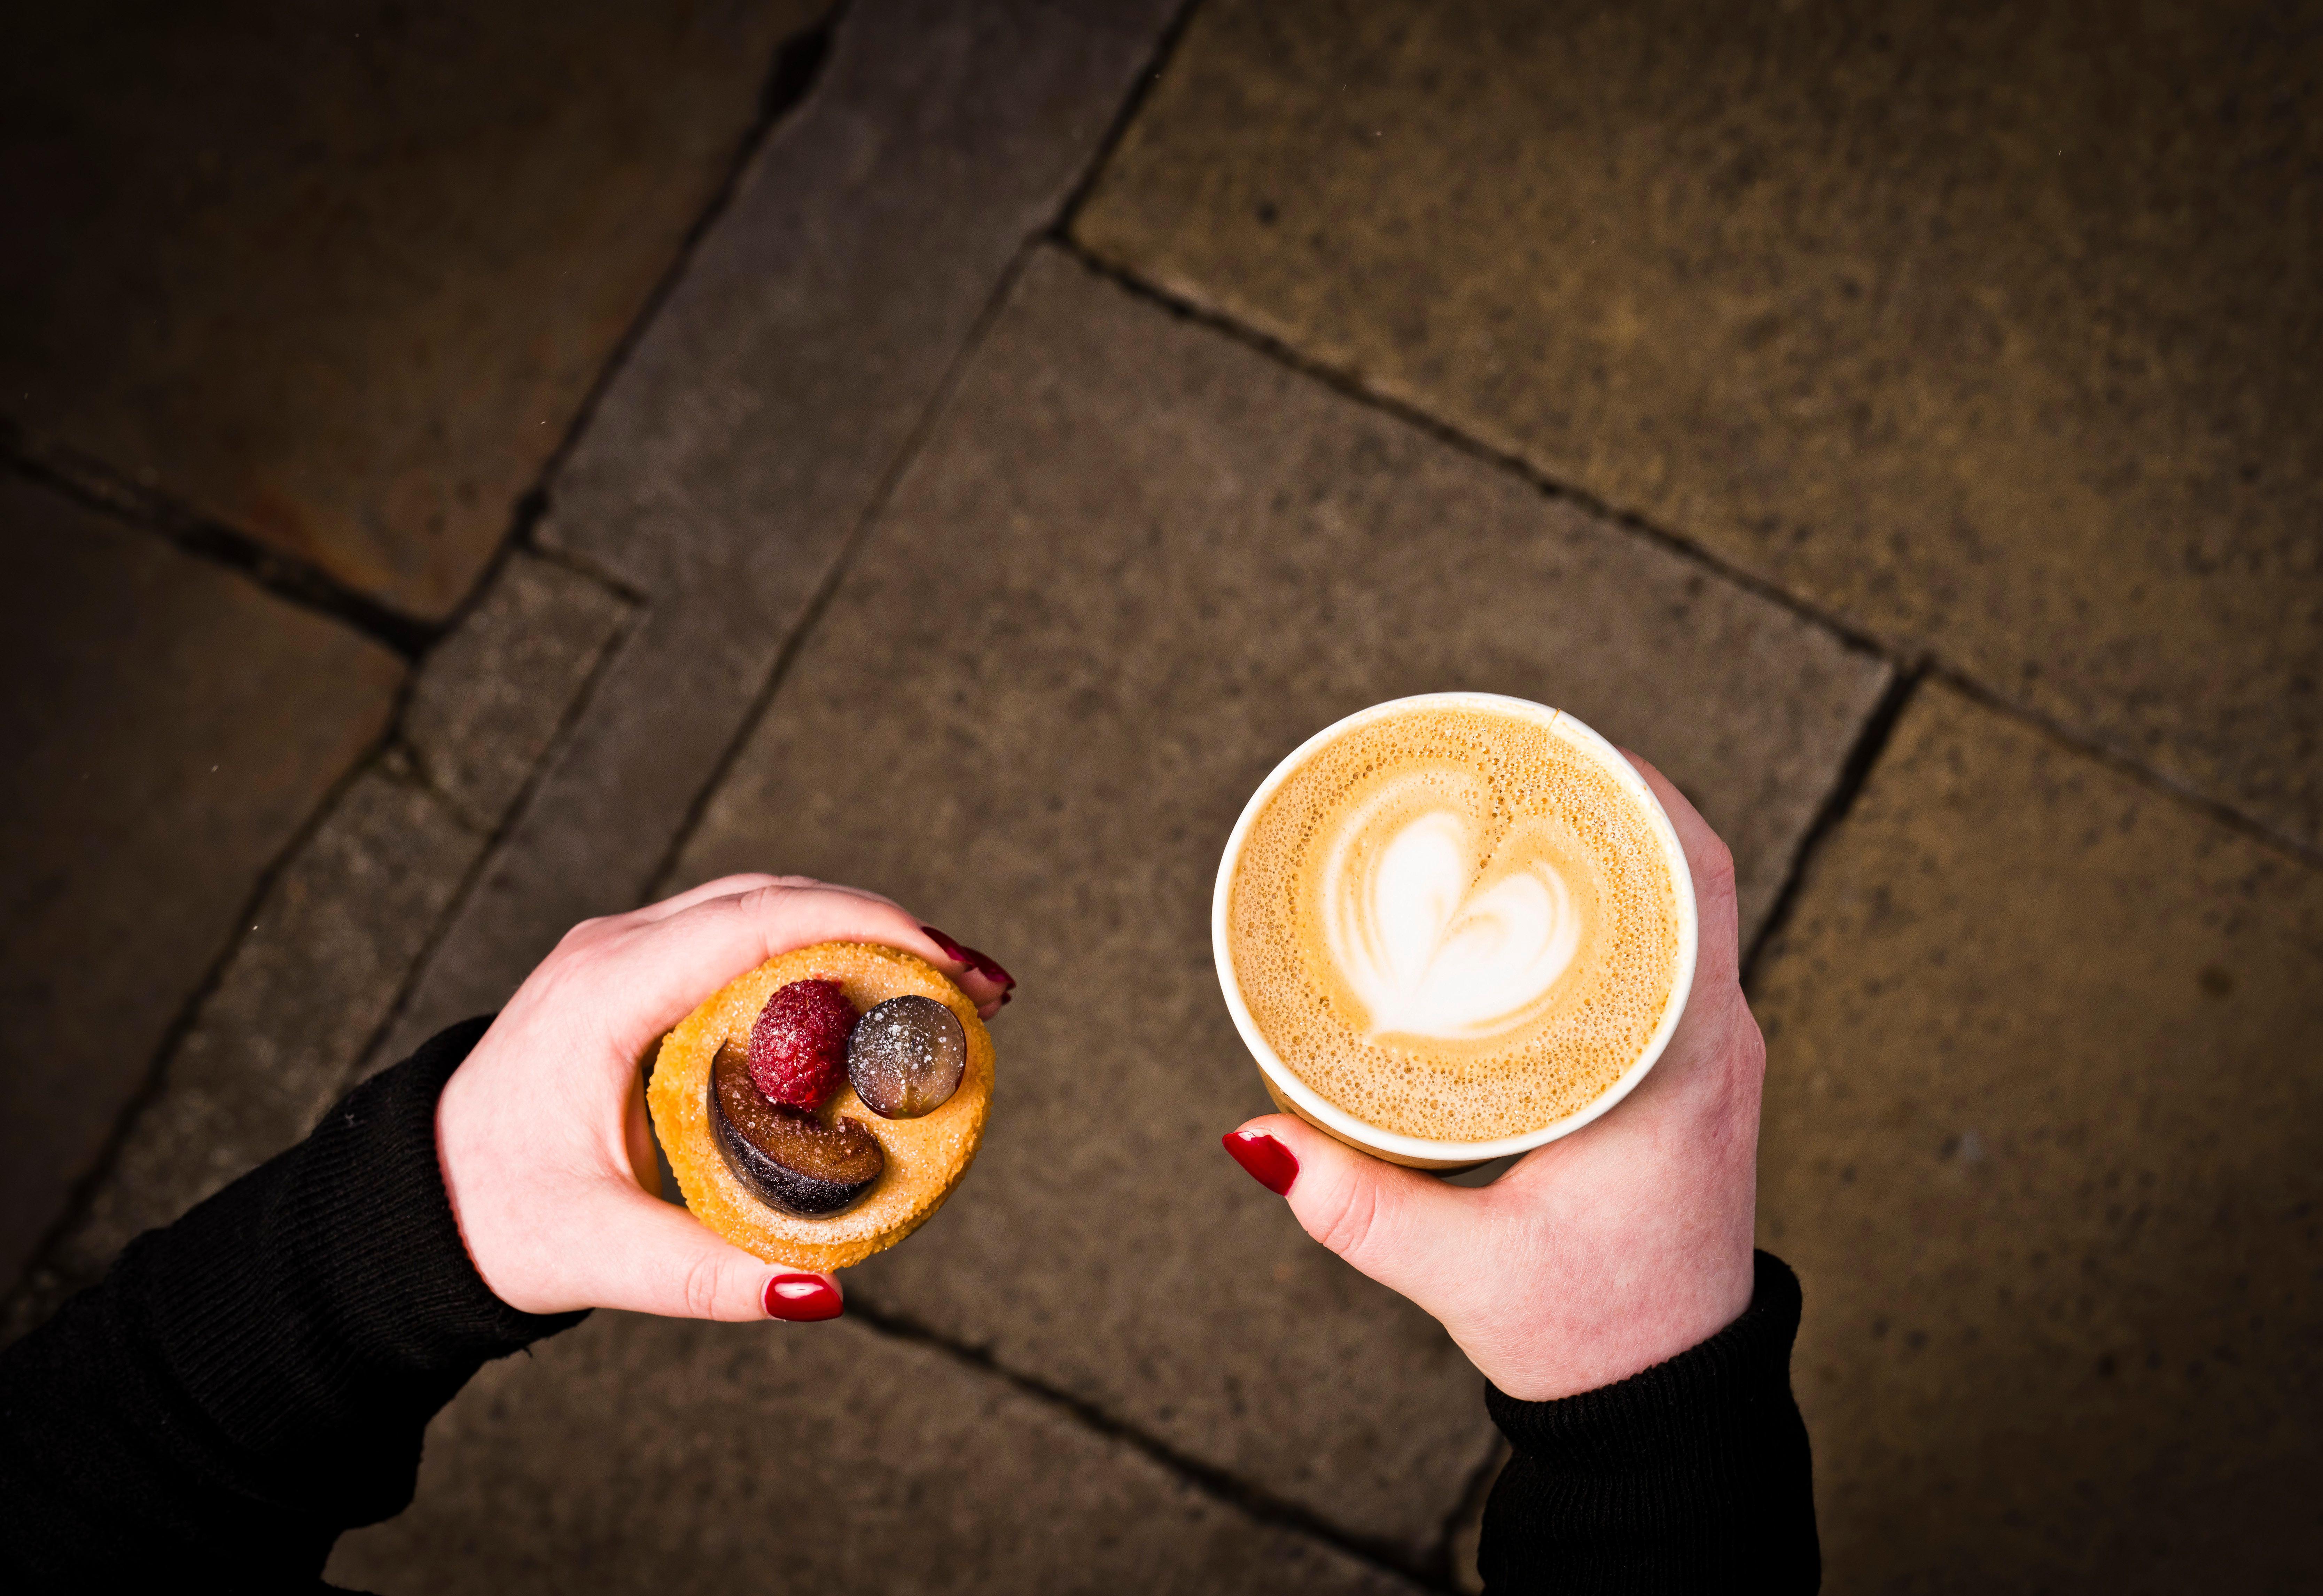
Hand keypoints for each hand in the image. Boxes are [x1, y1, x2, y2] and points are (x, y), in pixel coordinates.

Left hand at [435, 875, 1013, 1320]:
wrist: (409, 1201)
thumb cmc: (491, 1220)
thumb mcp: (597, 1256)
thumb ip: (708, 1276)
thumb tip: (825, 1291)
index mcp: (605, 992)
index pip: (757, 923)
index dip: (866, 927)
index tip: (948, 963)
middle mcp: (614, 950)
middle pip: (774, 900)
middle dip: (888, 930)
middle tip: (979, 989)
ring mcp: (623, 954)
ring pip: (762, 909)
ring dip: (858, 937)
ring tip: (947, 993)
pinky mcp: (637, 974)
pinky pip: (741, 940)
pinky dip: (816, 956)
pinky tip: (869, 1004)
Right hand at [1221, 756, 1761, 1399]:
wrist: (1667, 1402)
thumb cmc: (1592, 1336)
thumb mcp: (1464, 1274)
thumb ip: (1358, 1209)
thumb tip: (1257, 1136)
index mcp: (1685, 1071)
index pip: (1697, 886)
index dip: (1639, 796)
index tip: (1562, 746)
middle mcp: (1717, 1049)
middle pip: (1691, 875)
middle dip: (1609, 800)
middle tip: (1512, 755)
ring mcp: (1714, 1062)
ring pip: (1687, 914)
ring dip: (1617, 852)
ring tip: (1521, 805)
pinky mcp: (1693, 1081)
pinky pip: (1671, 958)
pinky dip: (1619, 909)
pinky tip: (1545, 897)